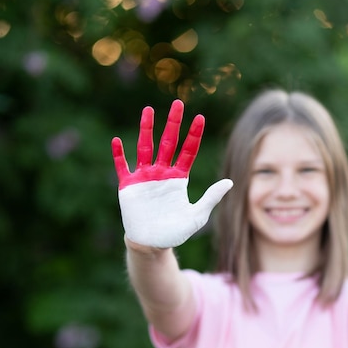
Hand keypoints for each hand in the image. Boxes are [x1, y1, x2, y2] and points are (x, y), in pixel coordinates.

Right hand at [111, 99, 232, 247]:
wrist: (152, 244)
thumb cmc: (175, 231)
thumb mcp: (197, 215)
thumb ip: (211, 197)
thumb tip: (230, 182)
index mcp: (179, 178)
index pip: (188, 151)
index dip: (194, 135)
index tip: (200, 117)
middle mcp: (162, 173)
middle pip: (168, 142)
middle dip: (173, 123)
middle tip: (178, 103)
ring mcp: (144, 178)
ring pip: (145, 147)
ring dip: (146, 129)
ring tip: (148, 110)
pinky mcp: (128, 186)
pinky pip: (122, 167)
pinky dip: (119, 155)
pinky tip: (117, 141)